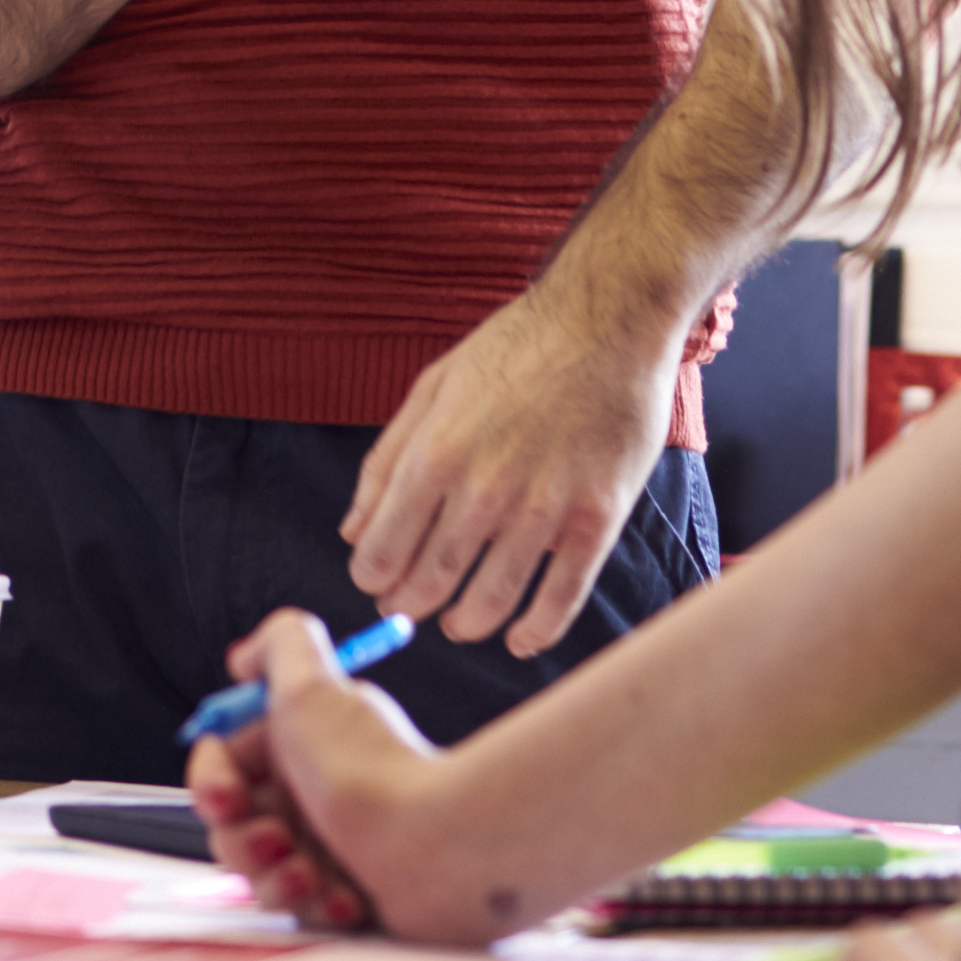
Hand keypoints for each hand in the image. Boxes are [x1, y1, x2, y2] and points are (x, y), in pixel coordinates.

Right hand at [181, 609, 494, 942]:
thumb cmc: (370, 772)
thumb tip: (246, 657)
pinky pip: (304, 912)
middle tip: (278, 841)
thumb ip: (280, 643)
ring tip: (312, 877)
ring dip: (276, 880)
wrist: (440, 851)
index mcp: (296, 745)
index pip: (223, 763)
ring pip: (261, 877)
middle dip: (244, 841)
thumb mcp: (313, 684)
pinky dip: (319, 906)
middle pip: (233, 827)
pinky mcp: (347, 898)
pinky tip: (349, 900)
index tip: (225, 798)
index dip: (211, 781)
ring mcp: (329, 848)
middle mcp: (310, 792)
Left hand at [341, 280, 683, 651]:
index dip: (373, 577)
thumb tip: (353, 531)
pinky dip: (537, 630)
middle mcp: (485, 488)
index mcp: (436, 452)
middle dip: (410, 606)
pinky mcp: (597, 518)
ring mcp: (545, 507)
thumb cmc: (514, 348)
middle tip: (407, 610)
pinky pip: (562, 596)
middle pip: (432, 581)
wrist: (607, 320)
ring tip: (459, 624)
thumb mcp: (433, 387)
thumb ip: (387, 460)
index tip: (375, 584)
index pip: (384, 548)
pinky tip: (520, 640)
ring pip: (493, 600)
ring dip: (467, 623)